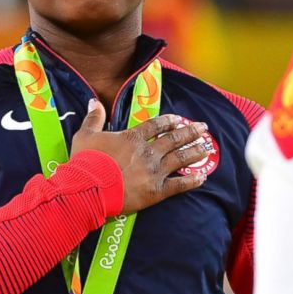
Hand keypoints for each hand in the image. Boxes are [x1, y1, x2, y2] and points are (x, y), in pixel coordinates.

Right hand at [69, 102, 212, 212]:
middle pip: (174, 139)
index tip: (178, 119)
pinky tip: (203, 177)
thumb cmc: (85, 163)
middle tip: (203, 128)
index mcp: (132, 138)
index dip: (168, 121)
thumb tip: (94, 101)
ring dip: (195, 152)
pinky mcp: (156, 191)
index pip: (155, 125)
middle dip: (190, 132)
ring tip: (207, 147)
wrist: (89, 189)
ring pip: (181, 158)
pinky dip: (192, 181)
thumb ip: (94, 118)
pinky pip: (179, 185)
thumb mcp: (85, 135)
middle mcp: (148, 152)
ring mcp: (154, 171)